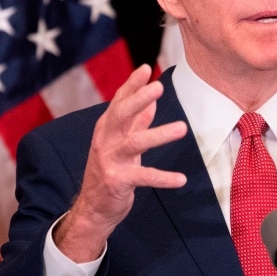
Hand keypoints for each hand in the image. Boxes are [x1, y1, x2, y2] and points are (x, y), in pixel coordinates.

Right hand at [54, 64, 187, 261]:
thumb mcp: (122, 141)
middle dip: (138, 99)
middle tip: (158, 87)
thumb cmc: (111, 169)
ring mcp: (109, 160)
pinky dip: (163, 177)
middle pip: (120, 115)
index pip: (119, 101)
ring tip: (182, 128)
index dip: (132, 85)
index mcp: (107, 128)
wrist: (93, 207)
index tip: (146, 68)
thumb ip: (136, 121)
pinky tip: (181, 179)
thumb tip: (153, 101)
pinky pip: (143, 177)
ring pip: (134, 143)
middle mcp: (105, 140)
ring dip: (159, 134)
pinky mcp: (117, 181)